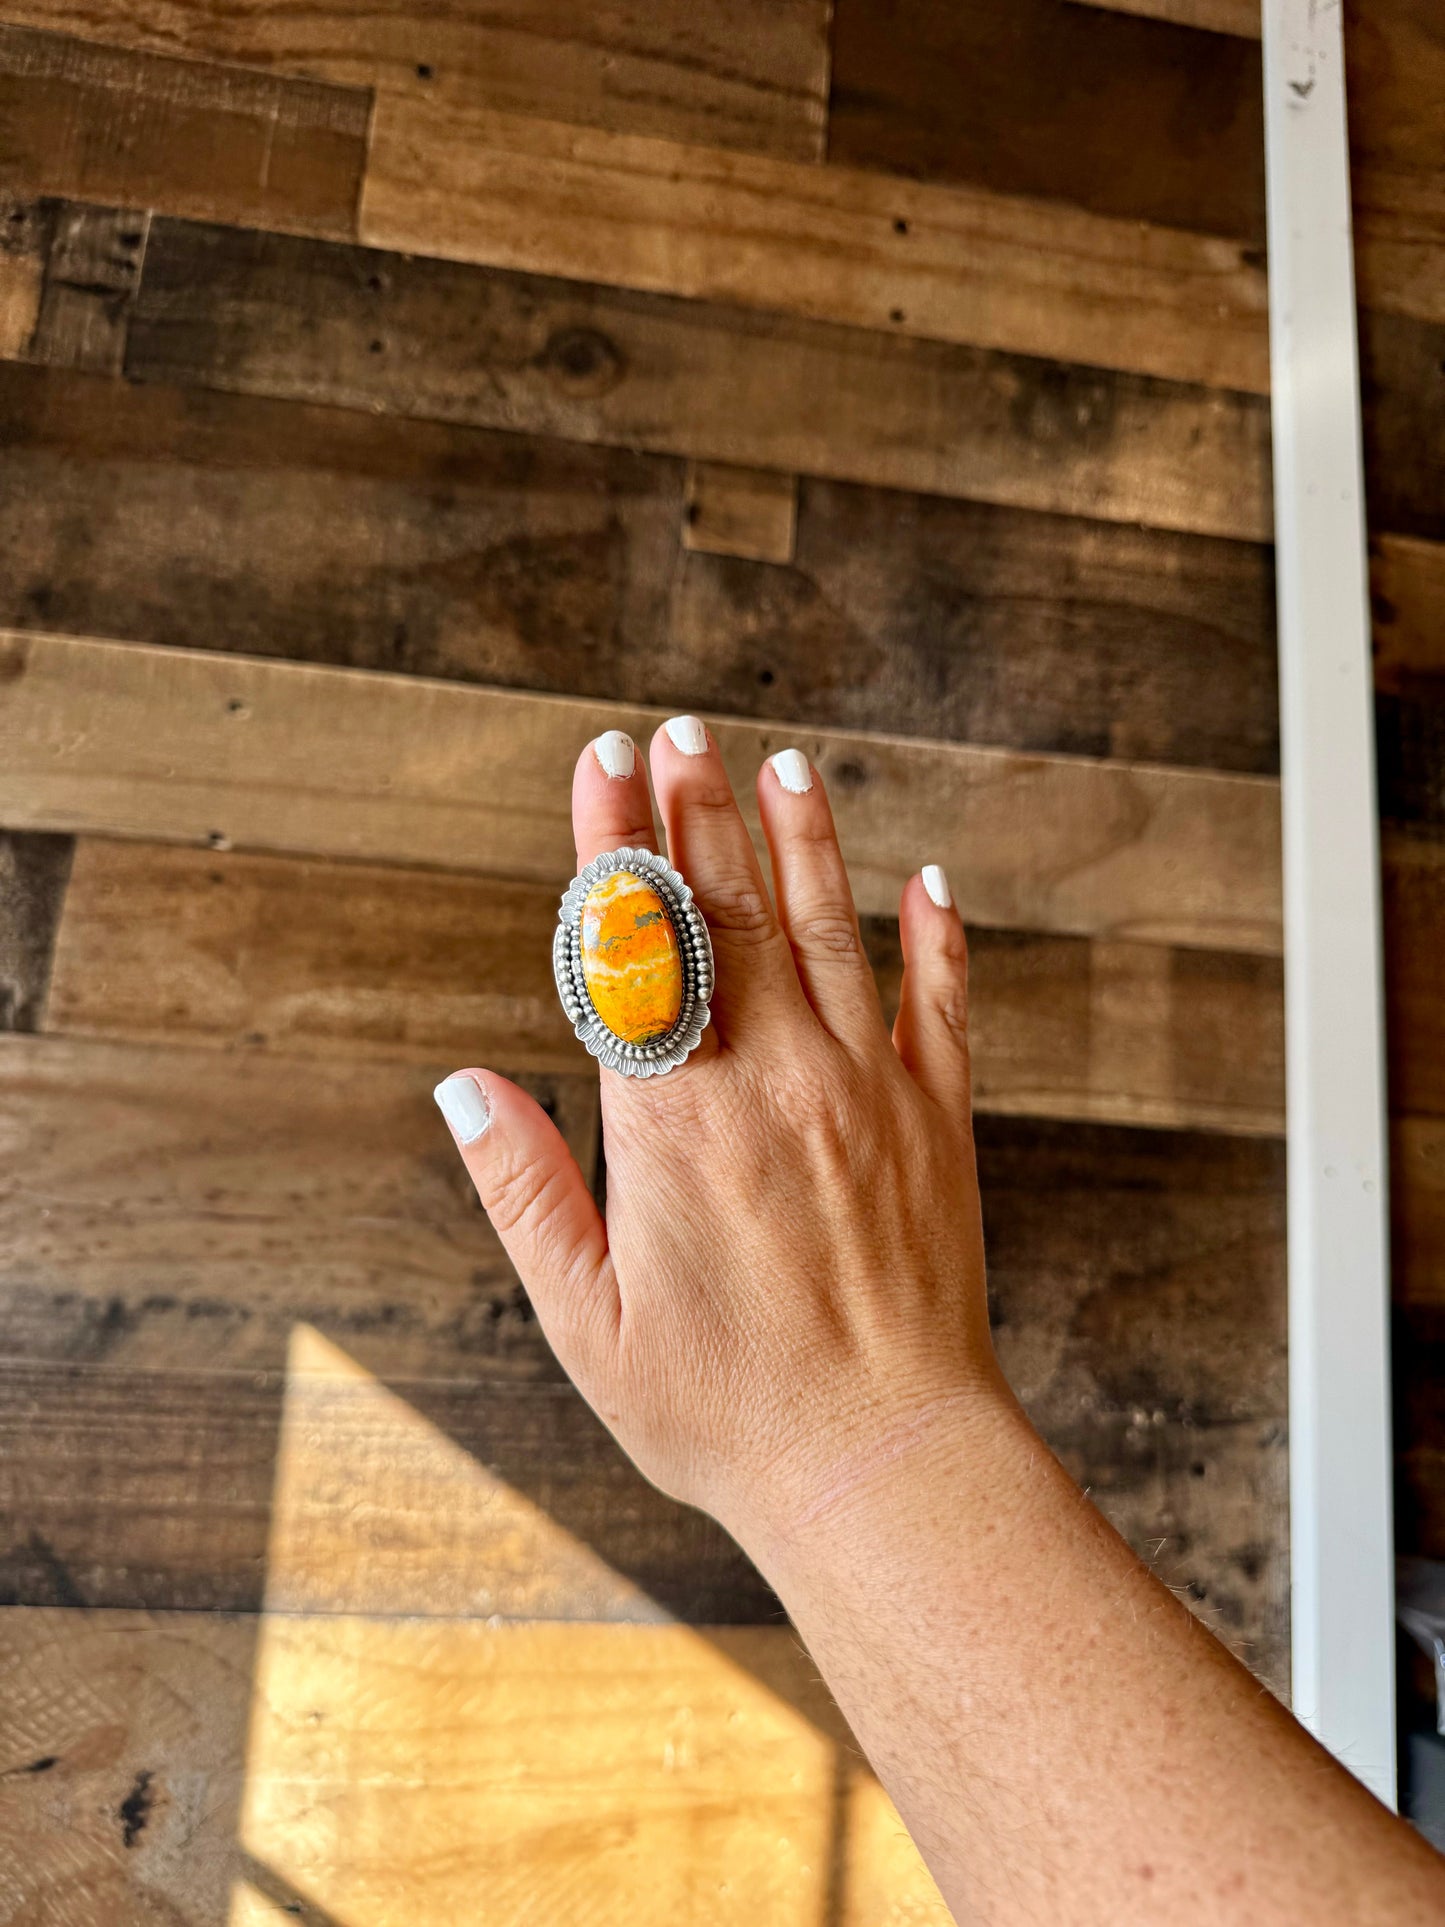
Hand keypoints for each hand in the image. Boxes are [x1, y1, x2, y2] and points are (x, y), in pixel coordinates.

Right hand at [435, 719, 1003, 1546]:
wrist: (882, 1464)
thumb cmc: (721, 1407)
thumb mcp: (586, 1320)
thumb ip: (525, 1191)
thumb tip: (462, 1088)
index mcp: (675, 1126)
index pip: (635, 951)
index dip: (614, 846)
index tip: (605, 765)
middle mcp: (773, 1086)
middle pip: (728, 915)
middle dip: (698, 812)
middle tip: (682, 730)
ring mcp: (865, 1098)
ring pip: (829, 936)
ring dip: (803, 842)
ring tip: (783, 764)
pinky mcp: (937, 1129)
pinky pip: (940, 1012)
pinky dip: (938, 941)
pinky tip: (927, 882)